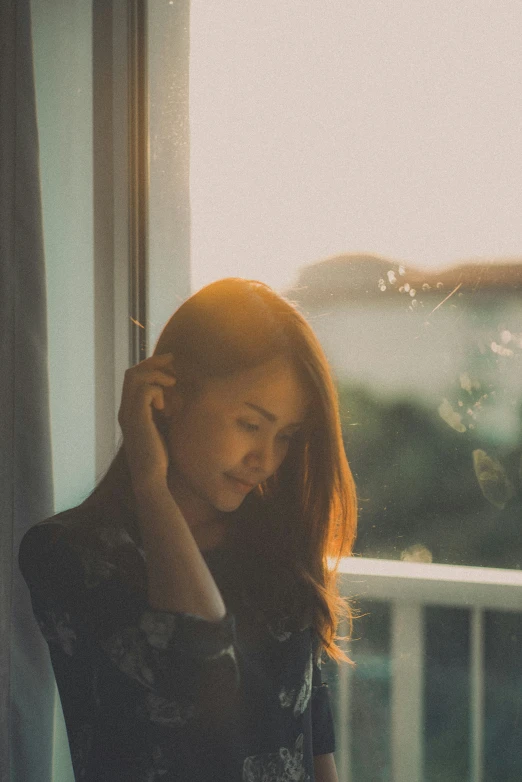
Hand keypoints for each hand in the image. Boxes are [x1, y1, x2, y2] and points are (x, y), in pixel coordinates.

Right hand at [118, 353, 176, 489]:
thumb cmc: (160, 458)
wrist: (151, 478)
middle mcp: (125, 410)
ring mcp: (128, 414)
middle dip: (153, 362)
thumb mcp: (163, 428)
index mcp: (130, 411)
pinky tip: (166, 406)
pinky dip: (158, 391)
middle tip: (173, 359)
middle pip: (131, 372)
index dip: (151, 367)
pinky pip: (145, 391)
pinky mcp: (137, 419)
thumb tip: (176, 398)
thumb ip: (163, 412)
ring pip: (135, 377)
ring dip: (157, 374)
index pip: (133, 379)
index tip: (171, 364)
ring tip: (172, 383)